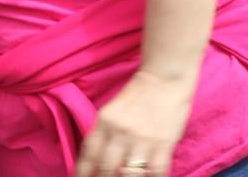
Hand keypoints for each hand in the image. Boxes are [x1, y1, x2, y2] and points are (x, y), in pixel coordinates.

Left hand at [74, 69, 194, 176]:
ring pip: (129, 174)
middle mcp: (119, 132)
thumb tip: (97, 158)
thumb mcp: (112, 111)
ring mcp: (142, 139)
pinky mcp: (163, 144)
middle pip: (106, 168)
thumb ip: (105, 132)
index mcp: (104, 122)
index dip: (83, 172)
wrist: (163, 79)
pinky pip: (157, 172)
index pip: (89, 154)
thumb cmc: (138, 96)